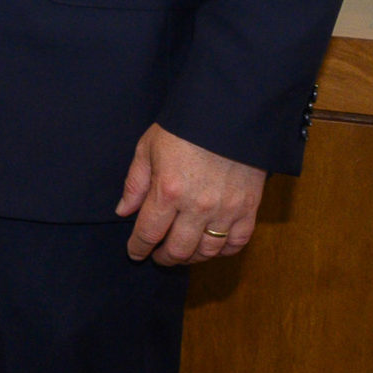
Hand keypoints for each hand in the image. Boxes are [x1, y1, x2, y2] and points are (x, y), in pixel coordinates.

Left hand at [117, 123, 265, 263]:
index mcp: (168, 191)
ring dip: (191, 258)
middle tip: (157, 256)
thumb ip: (135, 184)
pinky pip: (237, 242)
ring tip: (182, 253)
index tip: (134, 253)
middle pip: (178, 249)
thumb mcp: (147, 149)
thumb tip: (123, 212)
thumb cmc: (183, 129)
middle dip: (163, 257)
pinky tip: (211, 247)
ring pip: (207, 251)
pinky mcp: (250, 208)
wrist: (229, 114)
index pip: (148, 233)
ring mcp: (226, 209)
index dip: (138, 248)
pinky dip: (223, 250)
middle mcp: (197, 206)